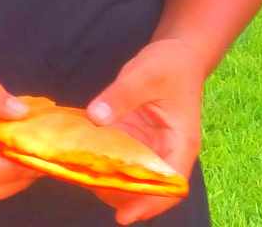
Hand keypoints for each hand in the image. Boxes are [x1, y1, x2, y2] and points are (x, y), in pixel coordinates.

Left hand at [85, 38, 206, 223]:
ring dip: (111, 178)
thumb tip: (96, 117)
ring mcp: (152, 145)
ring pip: (133, 172)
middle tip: (90, 189)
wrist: (178, 52)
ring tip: (81, 177)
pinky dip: (105, 157)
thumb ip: (121, 95)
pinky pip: (122, 153)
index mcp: (181, 143)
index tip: (124, 215)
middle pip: (148, 185)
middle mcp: (168, 150)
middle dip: (123, 194)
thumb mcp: (145, 75)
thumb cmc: (169, 64)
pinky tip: (82, 155)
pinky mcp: (138, 136)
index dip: (149, 202)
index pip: (170, 185)